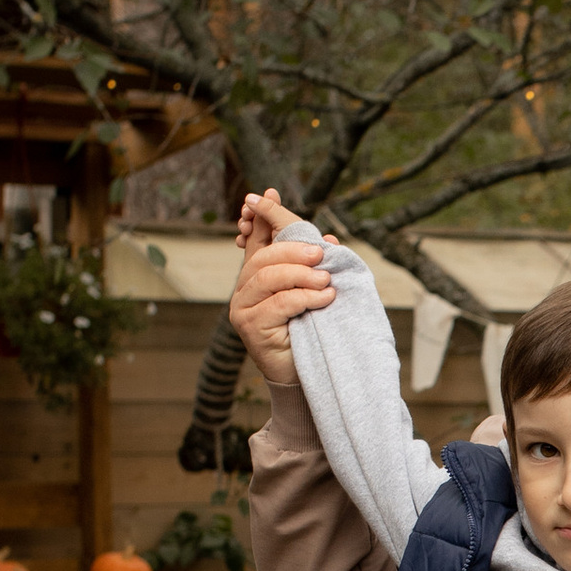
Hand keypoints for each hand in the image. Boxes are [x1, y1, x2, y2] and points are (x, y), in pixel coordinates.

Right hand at [229, 186, 334, 389]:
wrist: (307, 377)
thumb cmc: (312, 332)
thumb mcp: (317, 292)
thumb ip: (317, 266)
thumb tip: (329, 238)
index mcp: (257, 276)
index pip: (257, 239)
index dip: (262, 215)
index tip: (268, 193)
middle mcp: (244, 290)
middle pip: (263, 257)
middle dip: (293, 249)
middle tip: (322, 254)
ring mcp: (242, 309)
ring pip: (267, 278)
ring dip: (301, 275)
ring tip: (326, 282)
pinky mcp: (250, 328)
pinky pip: (277, 304)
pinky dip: (304, 298)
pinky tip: (325, 298)